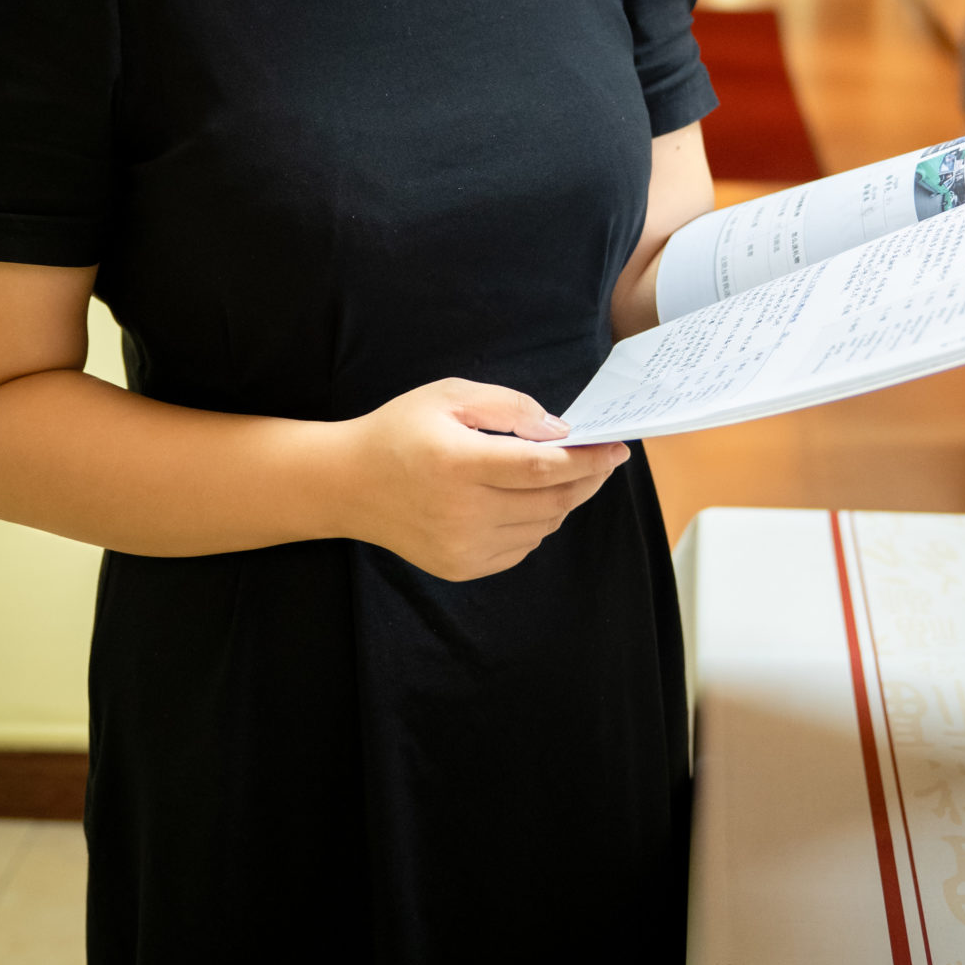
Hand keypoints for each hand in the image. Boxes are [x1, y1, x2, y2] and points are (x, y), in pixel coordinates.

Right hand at [340, 379, 629, 581]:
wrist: (348, 485)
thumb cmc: (400, 431)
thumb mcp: (450, 397)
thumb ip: (509, 408)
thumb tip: (559, 432)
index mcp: (460, 464)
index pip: (543, 469)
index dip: (588, 460)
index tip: (616, 447)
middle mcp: (463, 513)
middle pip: (552, 501)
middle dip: (588, 479)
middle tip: (603, 459)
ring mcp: (463, 547)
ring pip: (543, 526)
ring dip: (563, 500)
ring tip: (562, 474)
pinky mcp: (461, 567)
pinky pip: (522, 547)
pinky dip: (536, 522)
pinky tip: (524, 499)